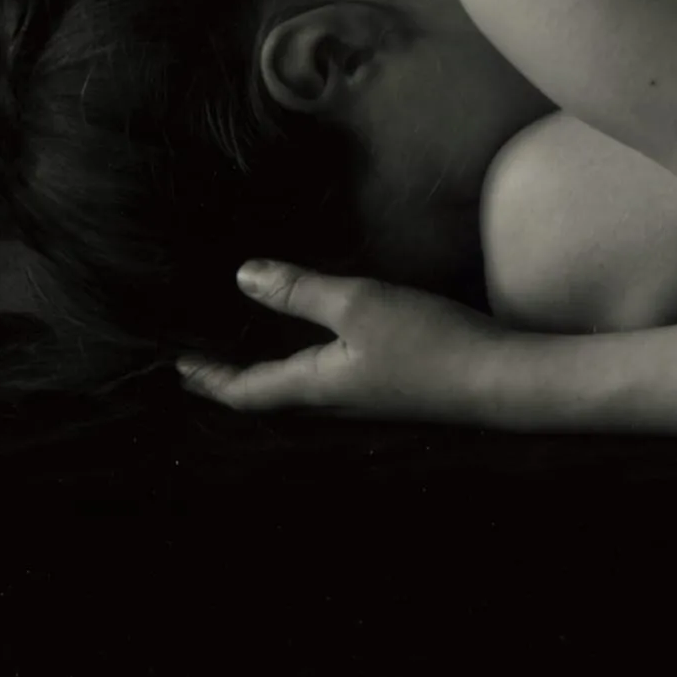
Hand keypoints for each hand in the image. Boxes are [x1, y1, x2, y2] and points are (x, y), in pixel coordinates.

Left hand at [176, 261, 510, 422]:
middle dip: (231, 374)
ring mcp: (364, 396)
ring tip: (248, 338)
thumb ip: (301, 291)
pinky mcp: (392, 385)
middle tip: (201, 350)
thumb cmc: (430, 344)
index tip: (173, 361)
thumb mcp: (360, 305)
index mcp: (314, 386)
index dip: (206, 376)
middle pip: (266, 394)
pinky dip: (305, 357)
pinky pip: (330, 375)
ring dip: (267, 365)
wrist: (503, 380)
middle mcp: (332, 400)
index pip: (243, 390)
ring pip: (298, 385)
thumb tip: (242, 276)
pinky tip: (318, 334)